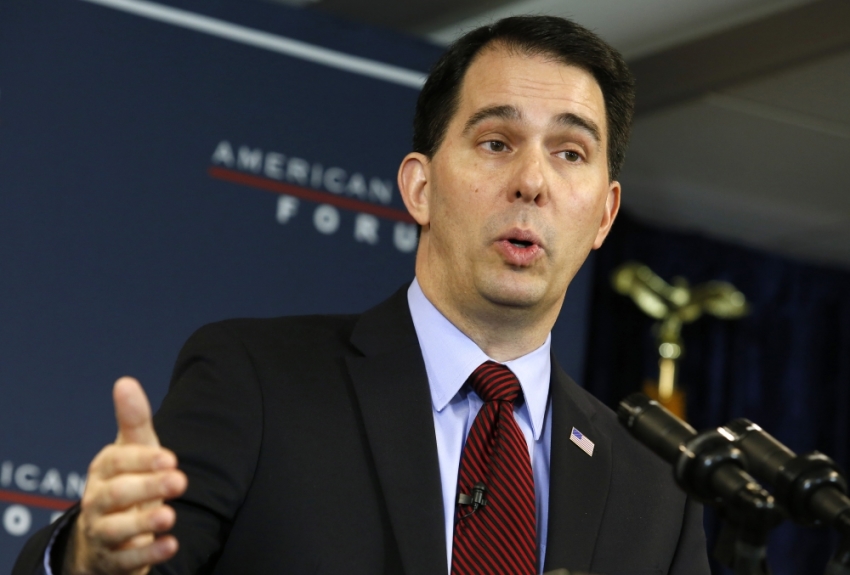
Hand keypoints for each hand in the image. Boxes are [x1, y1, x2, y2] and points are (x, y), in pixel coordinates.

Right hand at [65, 378, 187, 573]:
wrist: (105, 537)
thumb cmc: (126, 482)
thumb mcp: (132, 451)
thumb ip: (133, 420)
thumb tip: (125, 381)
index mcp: (104, 470)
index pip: (116, 461)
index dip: (142, 460)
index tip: (170, 458)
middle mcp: (98, 501)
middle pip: (116, 494)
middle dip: (147, 487)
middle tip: (179, 481)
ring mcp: (103, 532)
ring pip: (116, 530)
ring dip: (143, 524)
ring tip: (170, 517)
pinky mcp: (113, 560)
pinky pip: (126, 561)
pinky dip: (149, 554)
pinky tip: (171, 545)